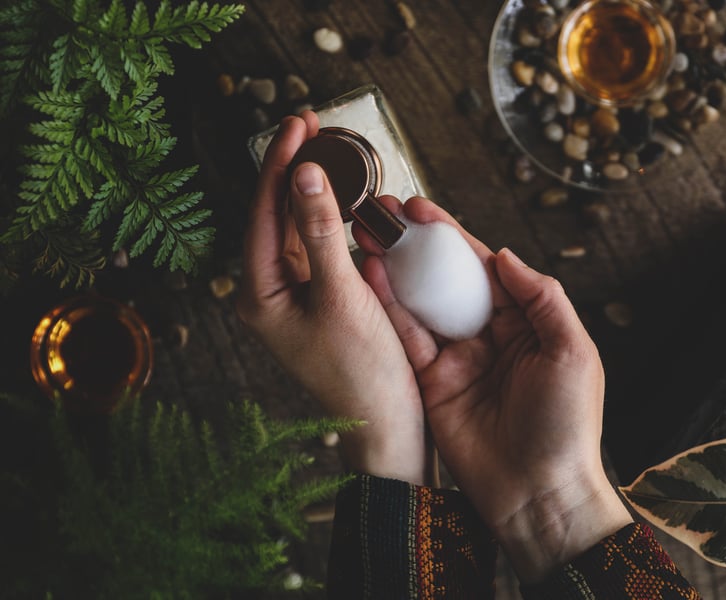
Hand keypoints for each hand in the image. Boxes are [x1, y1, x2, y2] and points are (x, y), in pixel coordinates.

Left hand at [237, 114, 427, 484]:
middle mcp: (268, 294)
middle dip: (294, 170)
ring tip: (330, 153)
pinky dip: (332, 223)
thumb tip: (303, 172)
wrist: (386, 426)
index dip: (279, 163)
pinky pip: (319, 252)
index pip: (263, 213)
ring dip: (314, 193)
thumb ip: (320, 231)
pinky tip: (347, 201)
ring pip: (298, 231)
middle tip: (313, 126)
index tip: (298, 122)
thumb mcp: (341, 294)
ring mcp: (293, 299)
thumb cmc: (362, 371)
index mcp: (258, 294)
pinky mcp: (319, 304)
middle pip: (276, 217)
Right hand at [355, 196, 632, 581]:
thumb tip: (503, 256)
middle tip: (386, 214)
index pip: (485, 270)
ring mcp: (456, 361)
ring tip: (368, 236)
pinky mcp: (430, 385)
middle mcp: (487, 338)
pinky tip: (369, 278)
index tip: (423, 211)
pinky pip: (406, 341)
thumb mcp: (573, 353)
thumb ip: (543, 298)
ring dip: (397, 271)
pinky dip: (387, 310)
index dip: (455, 238)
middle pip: (447, 281)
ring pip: (421, 306)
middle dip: (418, 248)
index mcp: (525, 326)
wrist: (537, 496)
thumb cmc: (567, 426)